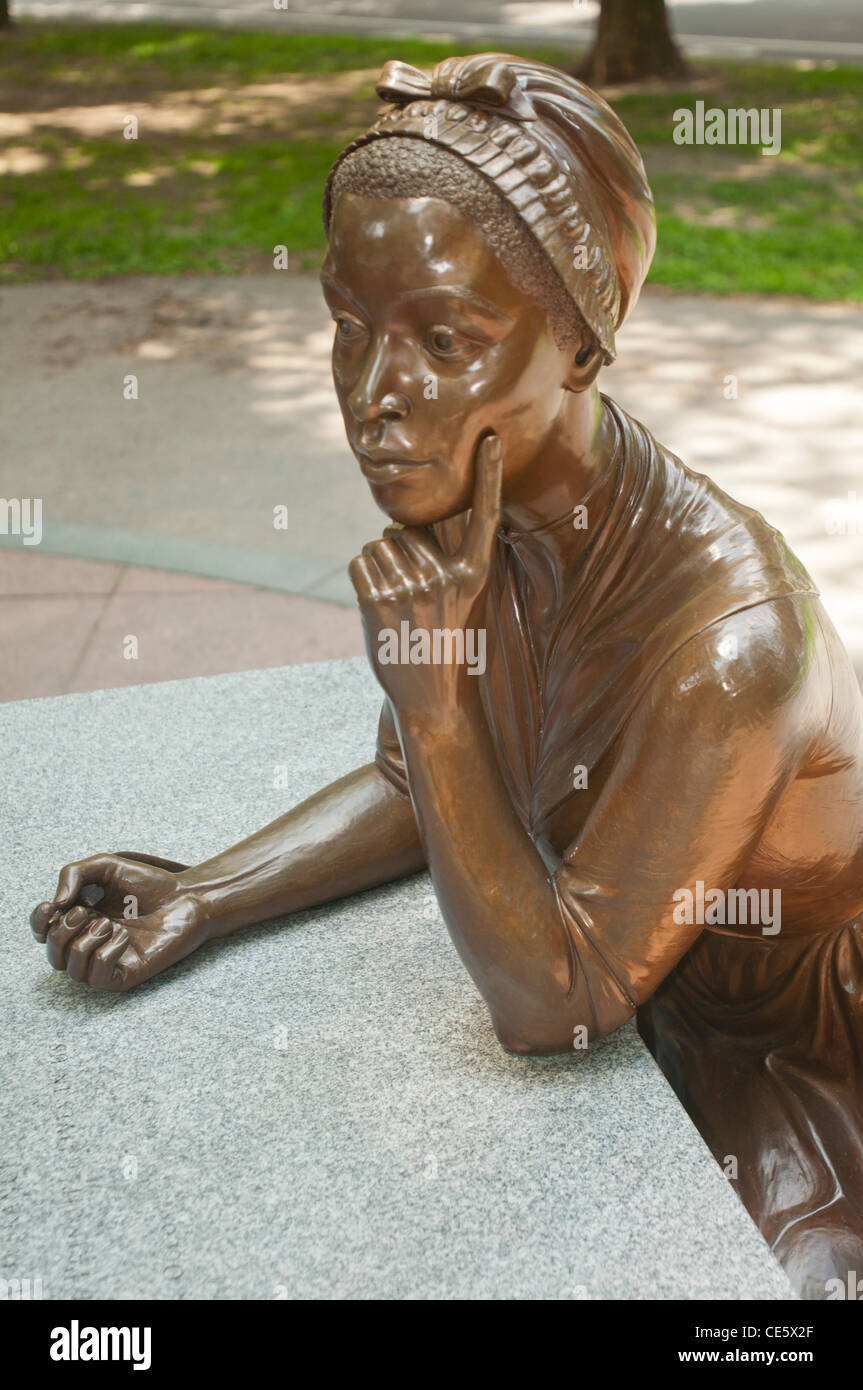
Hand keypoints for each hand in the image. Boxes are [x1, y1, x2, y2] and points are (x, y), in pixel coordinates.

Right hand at [30, 852, 208, 990]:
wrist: (187, 898)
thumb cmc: (149, 884)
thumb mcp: (105, 866)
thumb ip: (73, 874)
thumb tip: (54, 905)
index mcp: (80, 920)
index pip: (42, 932)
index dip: (37, 922)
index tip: (51, 906)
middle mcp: (90, 944)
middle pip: (52, 955)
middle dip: (61, 932)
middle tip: (85, 912)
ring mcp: (107, 962)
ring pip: (71, 969)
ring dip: (83, 942)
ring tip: (109, 923)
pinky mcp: (125, 975)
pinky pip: (98, 978)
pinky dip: (105, 954)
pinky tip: (123, 937)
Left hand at [348, 434, 502, 715]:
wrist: (435, 702)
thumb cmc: (448, 649)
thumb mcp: (462, 604)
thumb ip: (441, 566)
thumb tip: (399, 535)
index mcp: (475, 573)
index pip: (485, 514)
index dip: (488, 475)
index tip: (489, 439)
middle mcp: (447, 575)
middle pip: (406, 532)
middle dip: (401, 556)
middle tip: (414, 600)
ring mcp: (413, 587)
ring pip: (379, 547)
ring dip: (380, 569)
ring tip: (398, 608)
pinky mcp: (379, 600)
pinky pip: (359, 562)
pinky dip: (362, 579)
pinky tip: (379, 609)